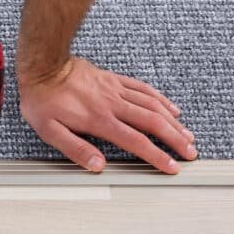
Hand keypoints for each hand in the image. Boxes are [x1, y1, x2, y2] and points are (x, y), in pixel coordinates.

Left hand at [18, 56, 196, 173]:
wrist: (42, 66)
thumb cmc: (43, 100)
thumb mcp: (49, 130)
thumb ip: (75, 149)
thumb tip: (98, 166)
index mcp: (99, 120)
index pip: (136, 141)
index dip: (156, 156)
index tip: (172, 167)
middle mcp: (113, 104)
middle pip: (153, 123)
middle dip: (175, 140)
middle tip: (190, 153)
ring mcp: (115, 90)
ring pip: (153, 105)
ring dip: (173, 121)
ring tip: (188, 135)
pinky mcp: (114, 79)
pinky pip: (143, 89)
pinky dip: (161, 99)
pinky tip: (171, 108)